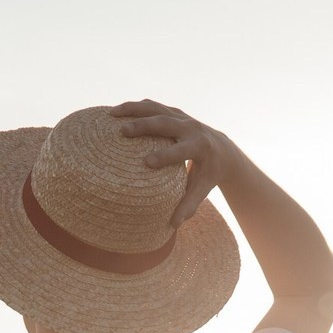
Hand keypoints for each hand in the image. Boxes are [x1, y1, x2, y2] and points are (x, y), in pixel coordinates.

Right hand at [111, 100, 233, 228]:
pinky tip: (117, 112)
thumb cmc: (209, 174)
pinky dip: (135, 108)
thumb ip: (189, 205)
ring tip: (111, 115)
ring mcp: (182, 116)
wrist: (221, 149)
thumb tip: (173, 225)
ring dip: (133, 109)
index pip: (181, 150)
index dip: (165, 155)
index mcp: (200, 146)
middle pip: (165, 123)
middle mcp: (191, 127)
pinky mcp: (174, 112)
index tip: (146, 162)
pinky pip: (153, 106)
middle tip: (122, 132)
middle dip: (143, 126)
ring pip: (156, 108)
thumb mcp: (203, 189)